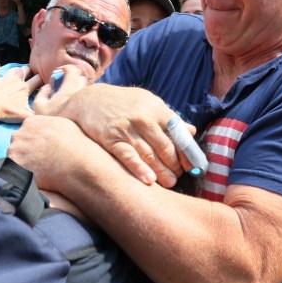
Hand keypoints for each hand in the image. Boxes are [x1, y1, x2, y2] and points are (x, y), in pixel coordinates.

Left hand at [0, 63, 38, 122]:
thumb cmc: (7, 112)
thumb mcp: (25, 116)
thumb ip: (37, 113)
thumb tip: (46, 112)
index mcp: (25, 88)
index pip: (38, 79)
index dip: (42, 79)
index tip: (43, 82)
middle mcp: (16, 80)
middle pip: (26, 70)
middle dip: (30, 71)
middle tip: (30, 76)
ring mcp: (4, 78)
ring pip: (13, 69)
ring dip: (16, 70)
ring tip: (18, 73)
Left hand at [8, 115, 98, 192]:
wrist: (78, 164)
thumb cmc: (76, 145)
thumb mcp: (63, 124)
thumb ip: (47, 124)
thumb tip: (44, 129)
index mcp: (30, 122)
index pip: (25, 132)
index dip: (33, 143)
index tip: (42, 151)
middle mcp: (19, 134)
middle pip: (17, 144)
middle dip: (26, 152)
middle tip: (40, 161)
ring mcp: (15, 150)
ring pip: (14, 158)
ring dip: (23, 163)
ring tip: (40, 170)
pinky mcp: (14, 166)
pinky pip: (14, 171)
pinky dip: (22, 175)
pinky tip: (36, 176)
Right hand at [31, 64, 89, 116]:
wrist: (69, 138)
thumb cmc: (52, 120)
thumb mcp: (39, 106)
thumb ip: (42, 93)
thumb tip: (48, 87)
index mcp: (69, 88)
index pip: (73, 69)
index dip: (65, 68)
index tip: (58, 73)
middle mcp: (81, 92)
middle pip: (81, 76)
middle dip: (72, 76)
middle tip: (63, 83)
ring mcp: (87, 99)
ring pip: (85, 86)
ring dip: (76, 86)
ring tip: (67, 94)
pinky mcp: (90, 107)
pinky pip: (86, 96)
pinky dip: (80, 95)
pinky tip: (72, 104)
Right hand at [59, 84, 197, 186]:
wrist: (89, 99)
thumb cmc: (124, 103)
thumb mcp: (148, 102)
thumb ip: (169, 117)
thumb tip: (191, 132)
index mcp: (156, 108)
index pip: (177, 134)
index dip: (186, 152)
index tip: (191, 165)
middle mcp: (143, 118)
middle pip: (165, 147)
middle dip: (174, 165)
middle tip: (178, 176)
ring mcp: (126, 129)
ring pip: (149, 155)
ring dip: (162, 172)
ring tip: (169, 182)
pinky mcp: (111, 139)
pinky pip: (128, 157)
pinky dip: (140, 170)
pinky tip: (150, 180)